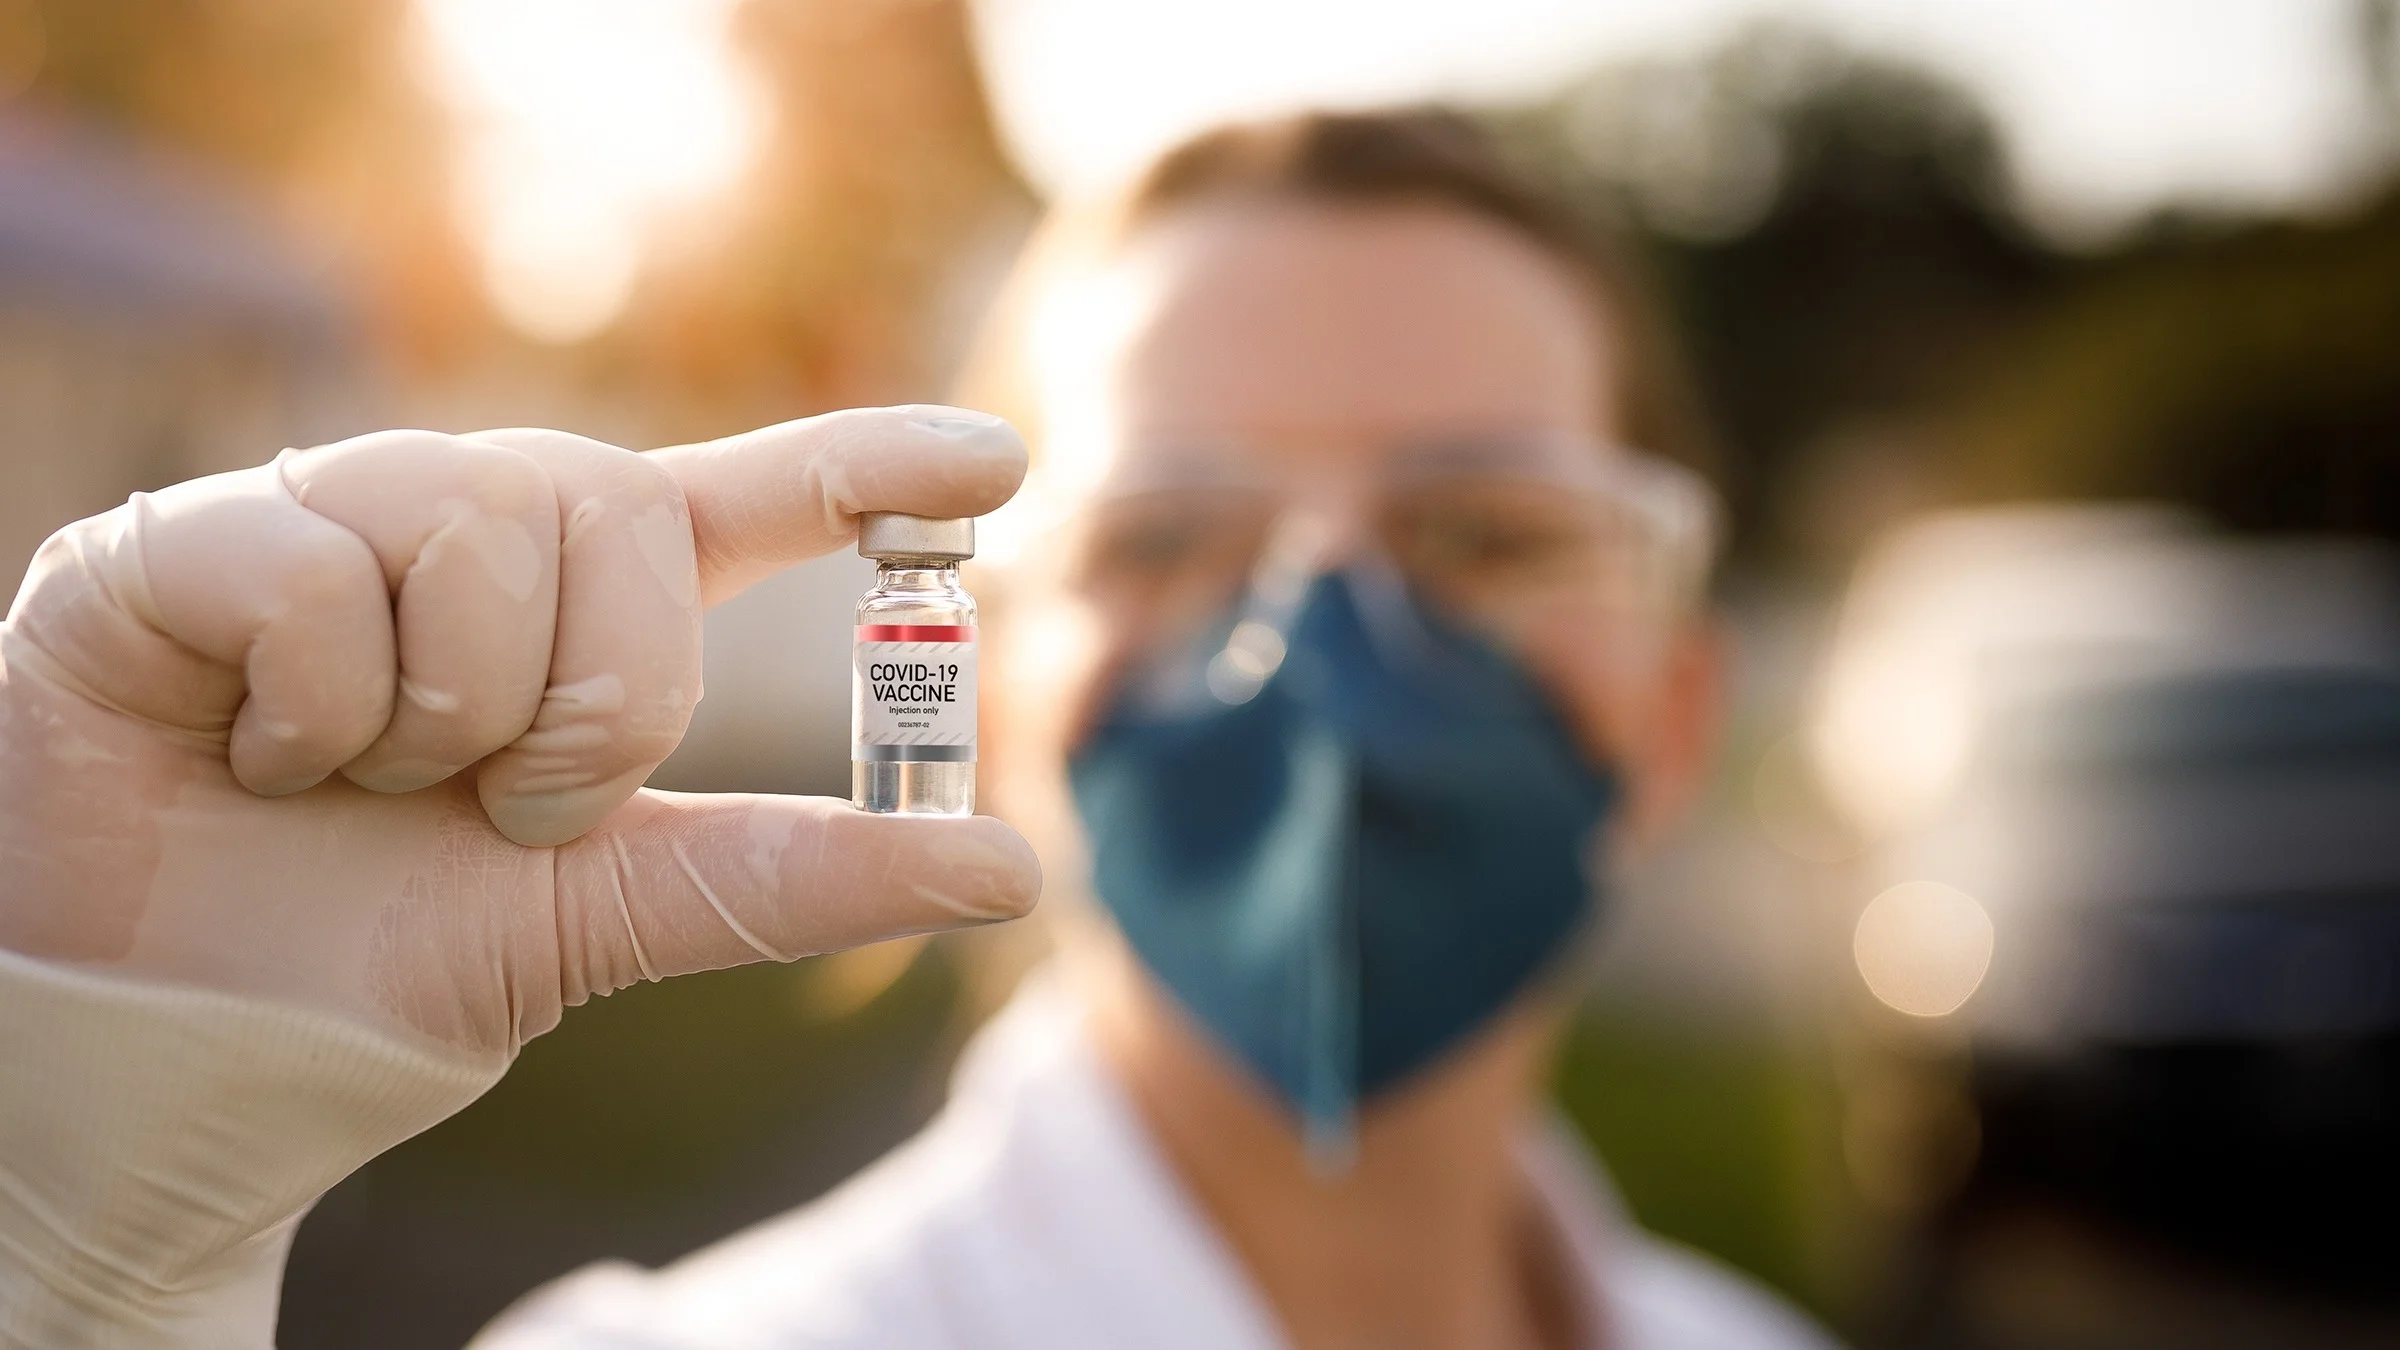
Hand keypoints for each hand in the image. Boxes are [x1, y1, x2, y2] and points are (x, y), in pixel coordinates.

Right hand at [0, 408, 1039, 1346]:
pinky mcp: (175, 544)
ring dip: (448, 714)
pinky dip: (312, 708)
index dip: (863, 465)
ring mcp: (320, 519)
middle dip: (593, 700)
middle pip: (619, 509)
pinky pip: (315, 570)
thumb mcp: (609, 915)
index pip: (737, 498)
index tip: (999, 460)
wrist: (170, 1041)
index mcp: (577, 609)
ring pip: (478, 524)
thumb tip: (1015, 869)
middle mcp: (462, 531)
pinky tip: (254, 755)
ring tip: (359, 780)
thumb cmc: (384, 956)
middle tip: (500, 801)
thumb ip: (792, 876)